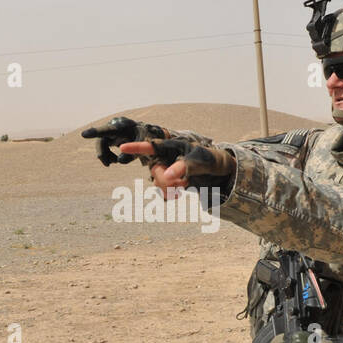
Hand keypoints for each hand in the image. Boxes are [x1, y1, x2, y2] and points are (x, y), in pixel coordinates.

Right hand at [80, 117, 171, 165]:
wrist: (146, 133)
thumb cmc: (146, 137)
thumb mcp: (143, 146)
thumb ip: (132, 154)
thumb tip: (119, 161)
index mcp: (123, 126)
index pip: (107, 130)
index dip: (95, 132)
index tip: (84, 135)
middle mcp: (114, 126)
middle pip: (101, 140)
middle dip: (103, 154)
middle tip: (108, 165)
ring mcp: (110, 130)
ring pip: (101, 145)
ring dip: (106, 156)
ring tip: (116, 162)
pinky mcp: (109, 135)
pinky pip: (104, 146)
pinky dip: (108, 155)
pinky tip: (115, 160)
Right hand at [118, 139, 235, 190]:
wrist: (220, 172)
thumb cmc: (211, 159)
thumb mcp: (201, 161)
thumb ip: (183, 167)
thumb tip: (167, 176)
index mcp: (172, 147)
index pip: (151, 146)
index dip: (136, 147)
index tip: (122, 147)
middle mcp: (166, 158)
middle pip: (155, 171)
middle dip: (166, 180)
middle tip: (183, 183)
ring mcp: (167, 171)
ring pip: (158, 184)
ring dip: (170, 189)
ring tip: (186, 185)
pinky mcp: (171, 183)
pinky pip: (163, 192)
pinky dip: (170, 195)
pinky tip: (179, 194)